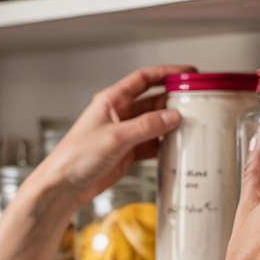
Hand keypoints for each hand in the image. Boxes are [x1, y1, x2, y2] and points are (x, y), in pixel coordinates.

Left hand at [37, 65, 192, 205]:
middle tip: (196, 101)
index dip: (166, 73)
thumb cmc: (75, 157)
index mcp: (110, 101)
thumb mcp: (115, 137)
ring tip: (192, 124)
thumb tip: (171, 117)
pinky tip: (176, 146)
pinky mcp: (126, 153)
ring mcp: (123, 134)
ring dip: (171, 124)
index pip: (143, 79)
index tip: (187, 73)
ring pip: (154, 124)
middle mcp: (118, 115)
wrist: (64, 186)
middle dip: (173, 100)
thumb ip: (146, 126)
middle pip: (152, 101)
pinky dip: (164, 145)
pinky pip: (151, 144)